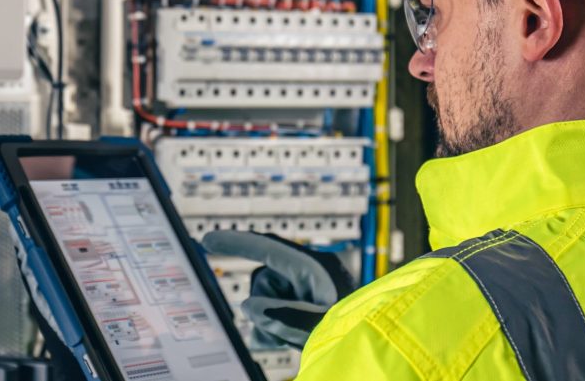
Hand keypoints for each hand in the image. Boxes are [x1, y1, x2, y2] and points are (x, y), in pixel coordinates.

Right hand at [202, 230, 353, 348]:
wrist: (376, 344)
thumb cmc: (355, 332)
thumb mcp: (316, 325)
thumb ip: (280, 315)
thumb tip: (250, 306)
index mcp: (316, 268)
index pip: (267, 247)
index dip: (235, 243)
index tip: (207, 240)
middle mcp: (312, 274)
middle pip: (265, 280)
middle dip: (264, 306)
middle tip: (280, 330)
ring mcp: (311, 289)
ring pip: (268, 298)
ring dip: (270, 321)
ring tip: (291, 339)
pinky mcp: (309, 304)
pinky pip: (278, 309)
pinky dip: (275, 326)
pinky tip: (285, 340)